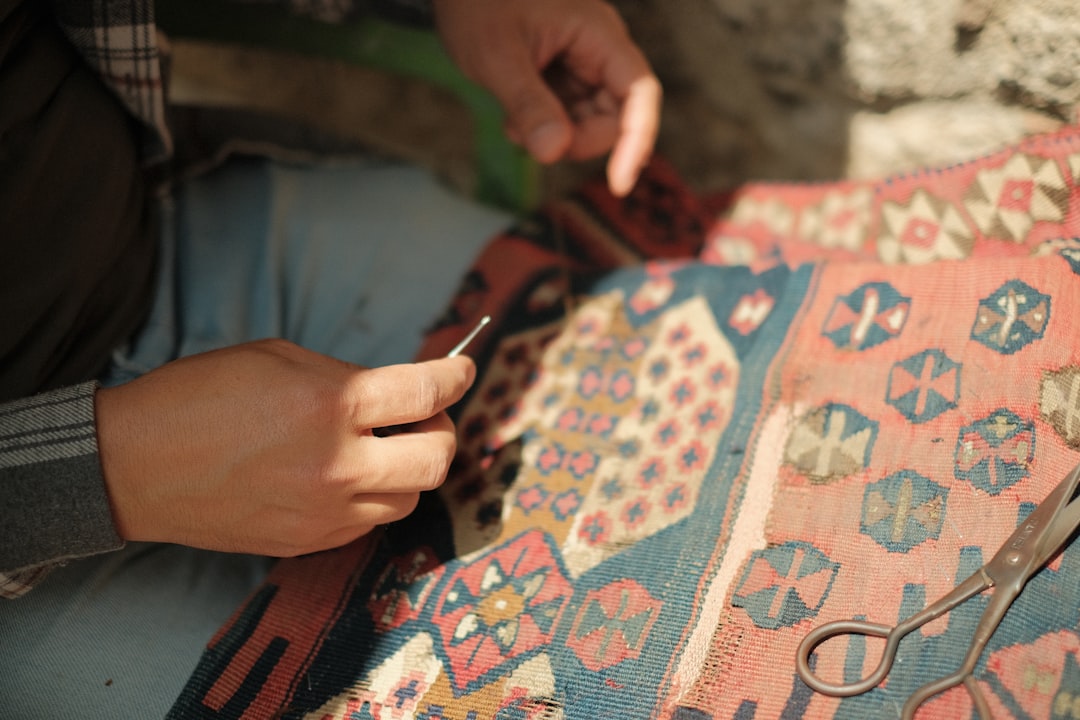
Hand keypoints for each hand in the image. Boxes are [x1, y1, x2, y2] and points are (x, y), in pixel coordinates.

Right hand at [95, 339, 474, 556]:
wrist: (134, 466)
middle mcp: (342, 465)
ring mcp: (328, 512)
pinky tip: (349, 475)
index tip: (463, 369)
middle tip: (426, 413)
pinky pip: (369, 521)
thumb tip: (396, 392)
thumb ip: (348, 377)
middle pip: (438, 457)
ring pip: (409, 497)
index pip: (427, 393)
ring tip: (384, 445)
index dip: (455, 376)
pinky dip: (374, 495)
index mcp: (336, 405)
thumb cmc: (199, 397)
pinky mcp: (311, 542)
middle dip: (444, 428)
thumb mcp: (280, 360)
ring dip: (410, 467)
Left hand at [433, 0, 660, 196]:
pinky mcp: (565, 79)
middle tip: (529, 139)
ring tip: (513, 123)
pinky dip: (544, 130)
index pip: (640, 92)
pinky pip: (569, 119)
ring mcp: (583, 66)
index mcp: (598, 34)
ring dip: (555, 138)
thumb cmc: (478, 3)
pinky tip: (513, 118)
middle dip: (577, 141)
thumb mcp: (497, 56)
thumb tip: (554, 151)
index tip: (619, 183)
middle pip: (616, 117)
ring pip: (591, 124)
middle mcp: (599, 50)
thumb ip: (528, 103)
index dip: (637, 140)